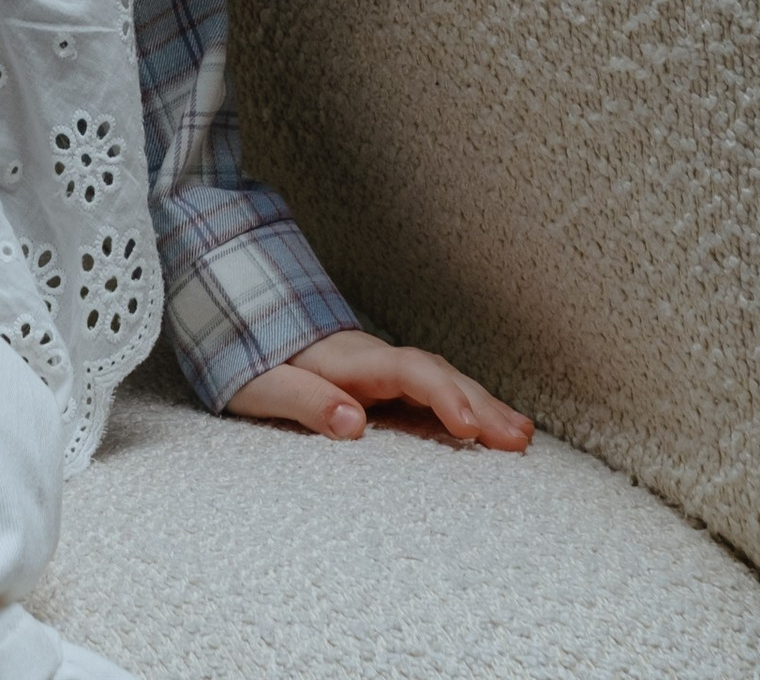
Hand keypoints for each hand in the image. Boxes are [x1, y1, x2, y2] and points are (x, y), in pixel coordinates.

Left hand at [229, 327, 531, 447]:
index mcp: (350, 360)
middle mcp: (374, 359)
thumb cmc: (250, 361)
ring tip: (521, 435)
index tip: (471, 427)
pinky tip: (489, 426)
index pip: (409, 372)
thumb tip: (355, 424)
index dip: (443, 396)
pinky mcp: (382, 384)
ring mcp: (382, 369)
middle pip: (437, 375)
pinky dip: (466, 405)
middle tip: (517, 439)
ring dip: (482, 404)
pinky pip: (432, 390)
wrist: (239, 320)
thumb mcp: (264, 385)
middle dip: (481, 404)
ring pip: (442, 379)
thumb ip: (307, 401)